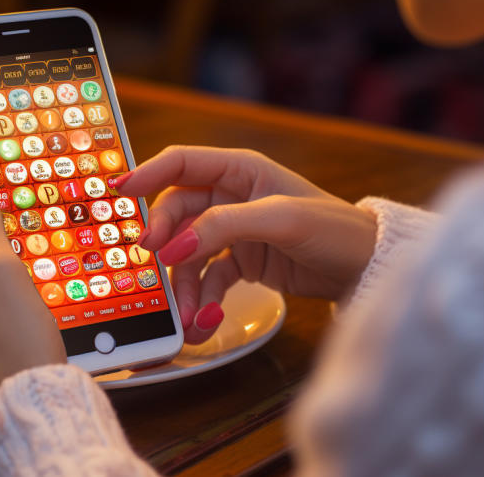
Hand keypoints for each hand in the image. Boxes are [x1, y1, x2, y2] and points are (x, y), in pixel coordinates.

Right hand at [115, 146, 377, 343]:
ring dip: (182, 283)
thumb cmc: (334, 230)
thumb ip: (224, 228)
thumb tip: (174, 247)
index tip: (118, 191)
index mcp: (241, 171)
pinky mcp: (243, 262)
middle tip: (155, 265)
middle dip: (165, 242)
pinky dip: (202, 298)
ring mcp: (235, 232)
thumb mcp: (280, 220)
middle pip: (177, 214)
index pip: (182, 164)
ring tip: (185, 313)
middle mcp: (233, 197)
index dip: (147, 174)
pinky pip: (208, 278)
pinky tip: (204, 319)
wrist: (365, 269)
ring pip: (189, 252)